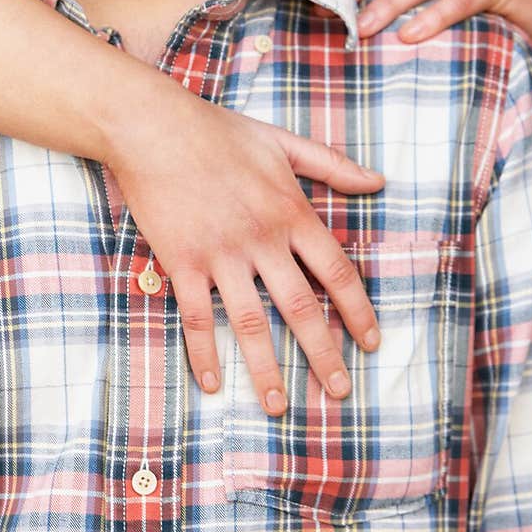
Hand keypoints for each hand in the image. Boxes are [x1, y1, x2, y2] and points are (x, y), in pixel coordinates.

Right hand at [106, 84, 383, 417]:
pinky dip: (205, 353)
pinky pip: (197, 317)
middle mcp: (262, 239)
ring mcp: (221, 254)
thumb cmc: (217, 130)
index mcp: (291, 212)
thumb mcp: (281, 142)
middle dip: (323, 354)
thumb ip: (332, 165)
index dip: (357, 311)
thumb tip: (379, 180)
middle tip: (338, 392)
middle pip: (300, 308)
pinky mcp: (182, 262)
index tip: (371, 342)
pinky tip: (213, 384)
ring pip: (251, 322)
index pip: (337, 272)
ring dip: (266, 368)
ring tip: (277, 405)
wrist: (152, 127)